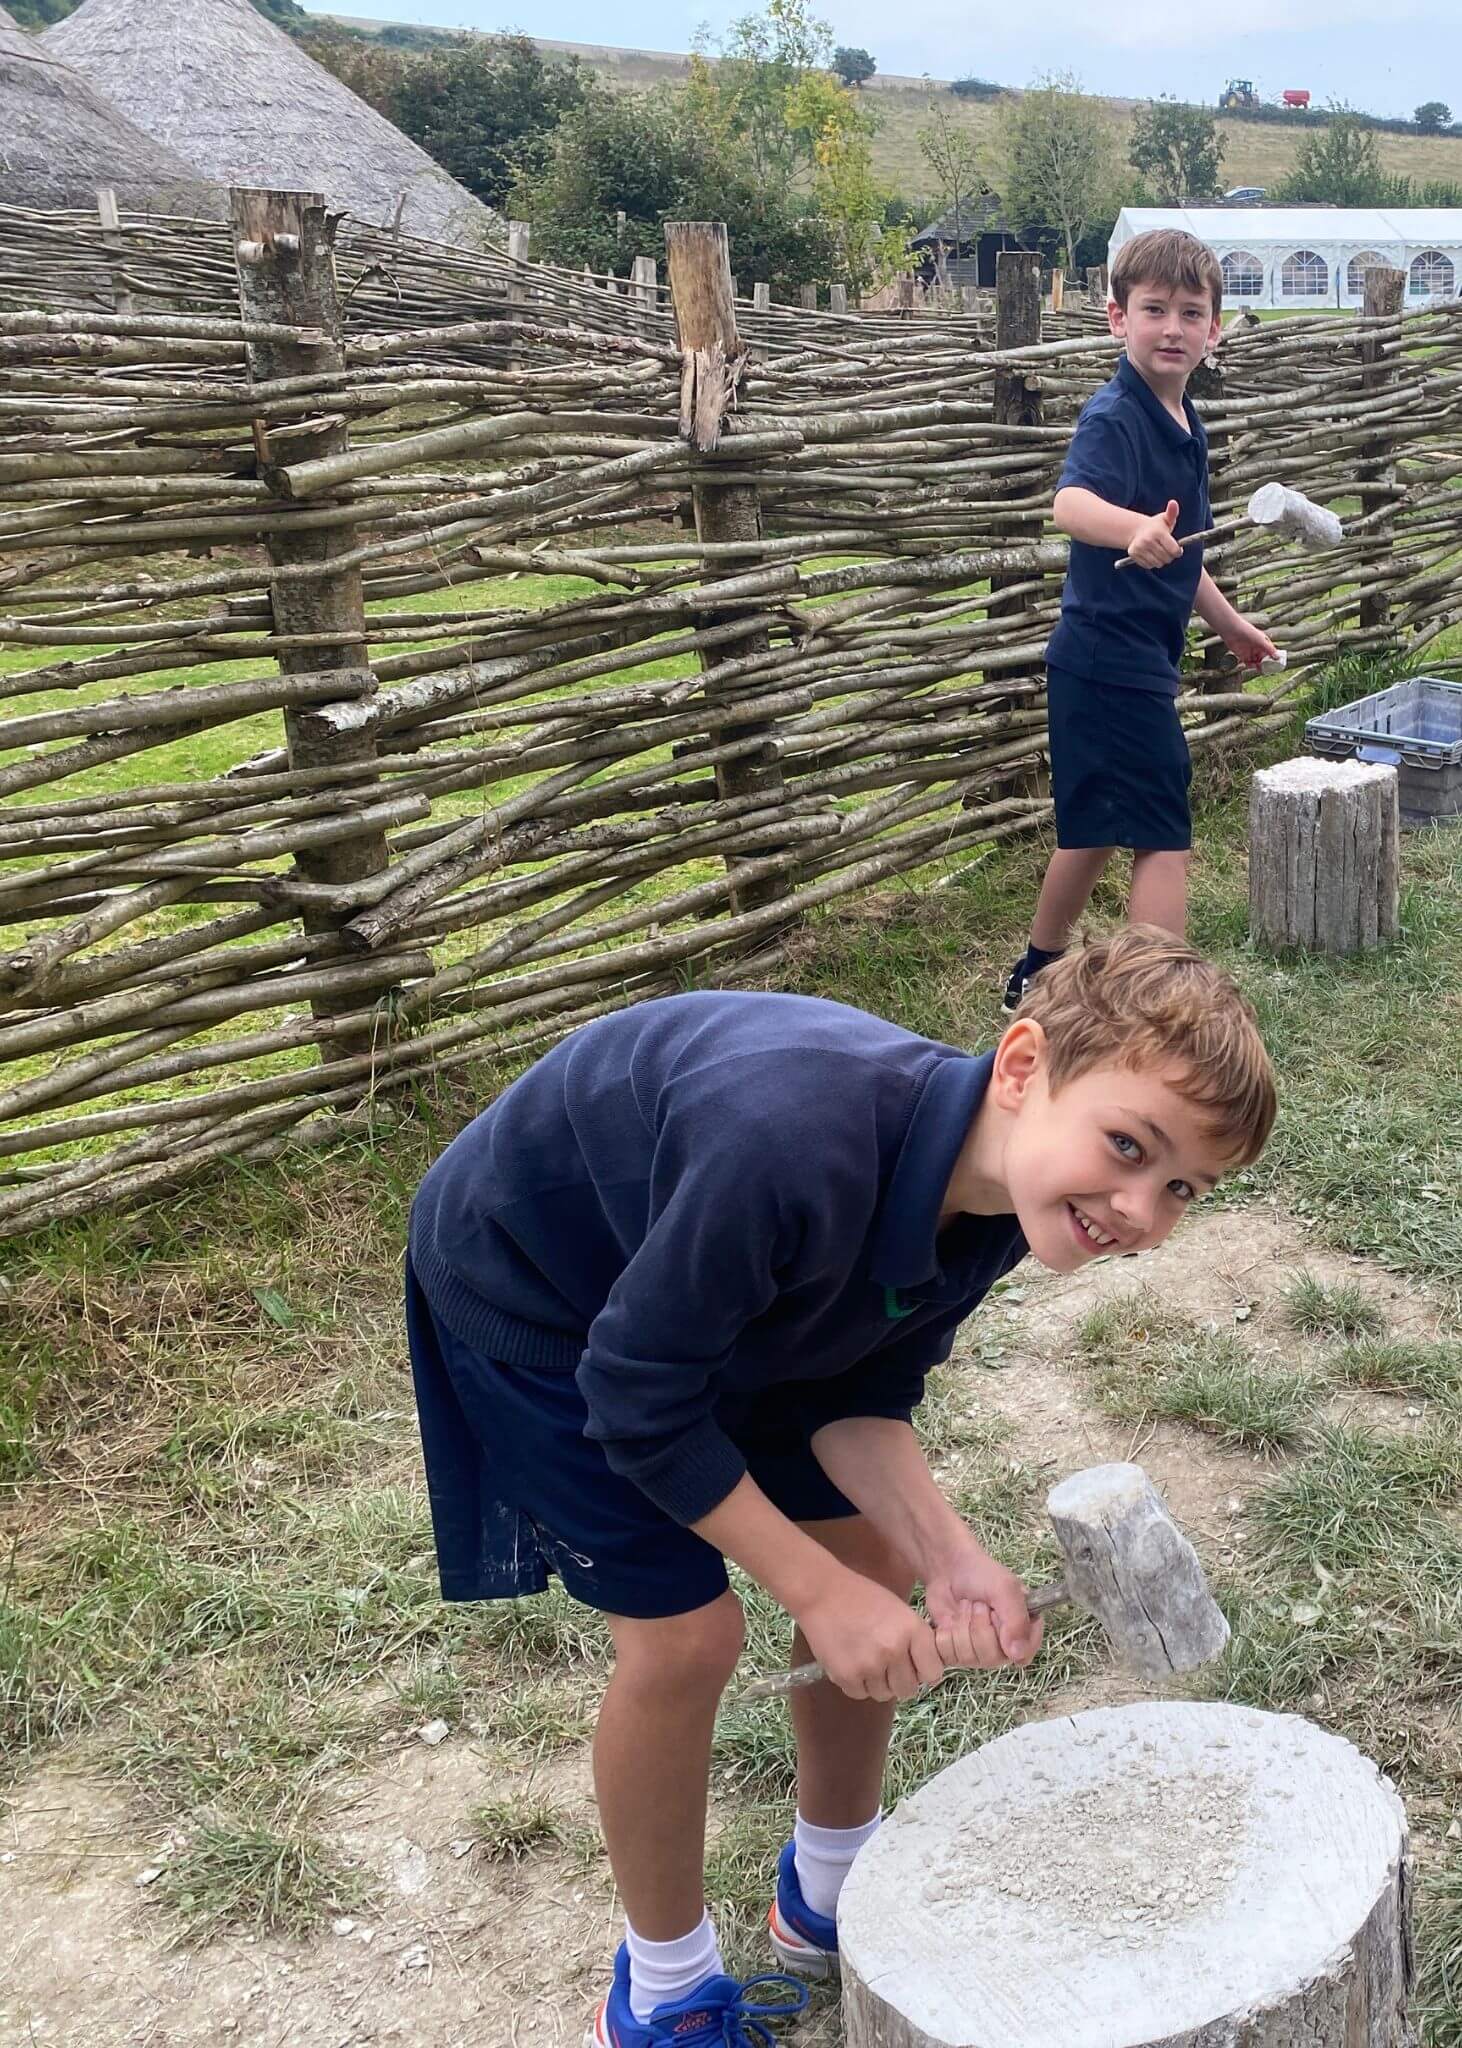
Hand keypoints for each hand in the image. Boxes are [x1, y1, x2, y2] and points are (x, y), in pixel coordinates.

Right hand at [794, 1567, 945, 1702]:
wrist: (822, 1592)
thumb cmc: (863, 1597)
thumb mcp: (899, 1611)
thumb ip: (915, 1640)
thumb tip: (925, 1670)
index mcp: (912, 1630)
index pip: (933, 1673)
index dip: (924, 1670)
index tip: (914, 1664)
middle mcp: (894, 1651)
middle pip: (909, 1690)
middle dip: (900, 1680)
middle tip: (887, 1664)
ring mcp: (870, 1666)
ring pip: (884, 1694)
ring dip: (878, 1683)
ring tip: (866, 1659)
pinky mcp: (846, 1676)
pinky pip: (860, 1694)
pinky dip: (857, 1683)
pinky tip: (851, 1661)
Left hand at [923, 1537, 1043, 1670]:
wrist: (947, 1567)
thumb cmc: (981, 1574)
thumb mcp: (1005, 1589)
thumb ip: (1017, 1620)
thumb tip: (1017, 1656)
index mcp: (1023, 1629)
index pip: (1024, 1654)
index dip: (1008, 1637)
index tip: (997, 1615)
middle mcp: (1004, 1645)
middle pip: (993, 1657)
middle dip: (980, 1626)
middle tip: (977, 1605)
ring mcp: (979, 1651)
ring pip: (971, 1658)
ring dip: (963, 1626)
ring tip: (965, 1607)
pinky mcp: (956, 1651)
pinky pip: (951, 1657)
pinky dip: (947, 1635)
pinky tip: (950, 1619)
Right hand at [1126, 499, 1182, 568]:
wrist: (1136, 530)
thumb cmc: (1156, 526)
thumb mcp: (1165, 519)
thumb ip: (1172, 512)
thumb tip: (1173, 503)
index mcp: (1158, 532)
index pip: (1174, 550)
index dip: (1178, 552)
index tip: (1177, 549)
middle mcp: (1148, 540)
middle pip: (1167, 558)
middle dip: (1170, 556)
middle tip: (1167, 550)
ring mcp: (1139, 548)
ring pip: (1158, 563)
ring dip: (1161, 560)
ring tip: (1159, 552)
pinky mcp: (1133, 554)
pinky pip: (1149, 565)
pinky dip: (1152, 563)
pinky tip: (1151, 555)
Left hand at [1221, 615, 1279, 669]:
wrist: (1234, 631)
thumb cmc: (1249, 632)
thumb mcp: (1262, 641)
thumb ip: (1270, 650)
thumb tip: (1278, 657)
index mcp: (1263, 642)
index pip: (1270, 651)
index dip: (1273, 657)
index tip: (1276, 664)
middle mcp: (1257, 647)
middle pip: (1263, 658)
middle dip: (1265, 663)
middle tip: (1268, 669)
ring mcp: (1249, 651)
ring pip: (1256, 661)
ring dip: (1258, 665)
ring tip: (1261, 669)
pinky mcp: (1242, 655)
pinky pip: (1248, 663)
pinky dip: (1251, 665)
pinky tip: (1253, 666)